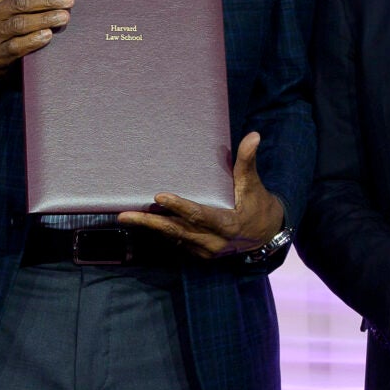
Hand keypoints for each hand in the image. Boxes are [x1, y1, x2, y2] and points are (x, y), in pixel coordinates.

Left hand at [119, 132, 284, 257]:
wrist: (265, 235)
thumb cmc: (257, 205)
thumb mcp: (253, 184)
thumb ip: (248, 161)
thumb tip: (253, 136)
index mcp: (227, 225)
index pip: (199, 216)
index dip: (179, 207)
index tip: (159, 197)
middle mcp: (214, 241)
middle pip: (177, 230)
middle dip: (150, 223)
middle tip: (124, 215)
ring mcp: (205, 250)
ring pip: (173, 237)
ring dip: (150, 228)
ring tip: (125, 217)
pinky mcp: (198, 253)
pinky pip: (176, 241)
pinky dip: (160, 232)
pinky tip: (143, 222)